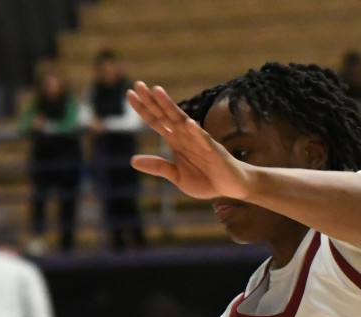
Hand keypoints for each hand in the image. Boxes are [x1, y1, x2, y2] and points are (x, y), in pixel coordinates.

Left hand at [127, 81, 251, 200]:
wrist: (230, 187)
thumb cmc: (206, 179)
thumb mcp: (176, 176)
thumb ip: (158, 167)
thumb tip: (132, 160)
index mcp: (176, 141)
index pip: (156, 121)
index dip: (143, 109)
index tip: (130, 94)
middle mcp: (186, 136)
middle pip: (166, 115)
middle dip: (152, 101)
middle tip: (138, 84)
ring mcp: (200, 141)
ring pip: (182, 121)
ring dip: (170, 107)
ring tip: (158, 91)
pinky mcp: (214, 151)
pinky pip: (204, 140)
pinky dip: (196, 132)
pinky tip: (188, 123)